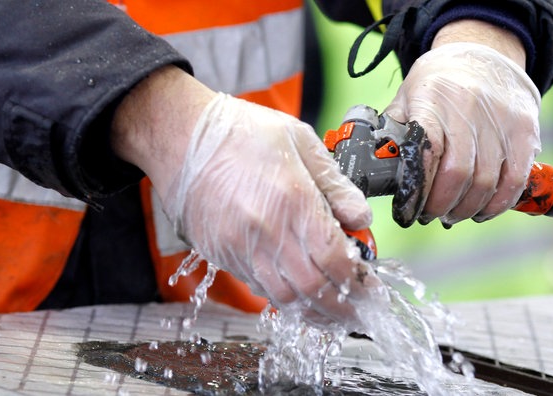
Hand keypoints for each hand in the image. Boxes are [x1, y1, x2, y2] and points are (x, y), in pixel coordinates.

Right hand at [112, 67, 376, 327]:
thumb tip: (360, 217)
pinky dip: (282, 296)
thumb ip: (334, 183)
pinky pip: (256, 286)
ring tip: (331, 312)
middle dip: (342, 308)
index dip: (360, 282)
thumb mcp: (299, 139)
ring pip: (284, 297)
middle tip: (358, 313)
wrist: (182, 137)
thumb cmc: (239, 131)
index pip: (336, 260)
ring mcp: (240, 246)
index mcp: (294, 200)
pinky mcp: (221, 253)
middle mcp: (267, 231)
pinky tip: (296, 292)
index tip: (371, 287)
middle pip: (313, 289)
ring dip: (312, 310)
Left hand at [385, 21, 540, 225]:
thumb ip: (391, 131)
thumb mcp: (406, 98)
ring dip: (467, 208)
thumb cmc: (436, 84)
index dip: (417, 191)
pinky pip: (515, 178)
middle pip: (457, 175)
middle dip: (440, 205)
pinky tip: (483, 210)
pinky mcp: (525, 129)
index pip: (425, 155)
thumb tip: (371, 166)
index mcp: (431, 102)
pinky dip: (499, 203)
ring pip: (486, 182)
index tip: (408, 211)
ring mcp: (501, 120)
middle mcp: (468, 109)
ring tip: (453, 215)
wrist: (483, 52)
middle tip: (430, 215)